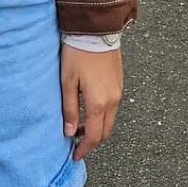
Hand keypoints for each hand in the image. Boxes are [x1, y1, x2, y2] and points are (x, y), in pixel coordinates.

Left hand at [60, 45, 122, 159]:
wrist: (96, 31)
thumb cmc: (78, 54)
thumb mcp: (67, 82)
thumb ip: (69, 109)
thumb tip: (70, 132)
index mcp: (99, 102)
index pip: (95, 136)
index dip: (85, 149)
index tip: (75, 155)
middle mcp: (113, 100)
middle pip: (106, 132)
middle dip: (92, 142)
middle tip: (76, 144)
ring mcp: (119, 92)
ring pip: (110, 120)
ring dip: (97, 128)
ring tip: (79, 128)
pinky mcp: (119, 84)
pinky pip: (113, 108)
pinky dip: (102, 116)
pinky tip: (89, 111)